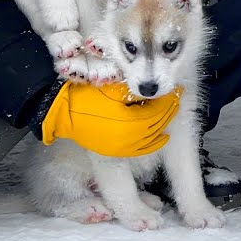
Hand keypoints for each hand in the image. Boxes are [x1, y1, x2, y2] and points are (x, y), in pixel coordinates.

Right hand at [40, 81, 182, 157]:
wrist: (64, 112)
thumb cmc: (87, 95)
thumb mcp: (113, 88)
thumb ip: (136, 91)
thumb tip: (156, 91)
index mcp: (129, 122)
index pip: (157, 110)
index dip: (168, 100)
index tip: (176, 89)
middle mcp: (129, 139)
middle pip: (158, 124)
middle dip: (169, 111)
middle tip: (177, 98)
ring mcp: (123, 148)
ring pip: (152, 138)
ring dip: (163, 125)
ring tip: (171, 112)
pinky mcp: (116, 152)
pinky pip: (142, 149)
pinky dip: (154, 141)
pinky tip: (161, 135)